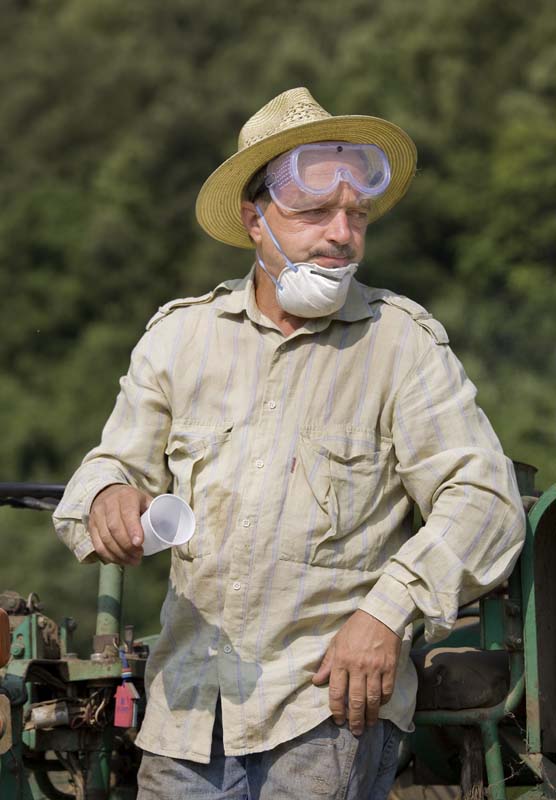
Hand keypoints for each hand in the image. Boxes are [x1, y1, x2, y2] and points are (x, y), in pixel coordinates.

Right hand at [88, 484, 151, 565]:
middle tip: (139, 556)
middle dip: (127, 546)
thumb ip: (156, 513)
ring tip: (132, 561)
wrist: (107, 493)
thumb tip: (175, 535)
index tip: (140, 544)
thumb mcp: (145, 500)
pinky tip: (119, 561)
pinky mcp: (91, 526)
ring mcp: (98, 515)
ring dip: (119, 554)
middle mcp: (109, 504)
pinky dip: (108, 556)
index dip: (133, 529)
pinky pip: (97, 544)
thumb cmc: (133, 501)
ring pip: (105, 539)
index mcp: (126, 496)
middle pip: (115, 529)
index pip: (128, 513)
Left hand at [312, 610, 400, 735]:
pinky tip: (380, 707)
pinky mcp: (390, 668)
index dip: (337, 709)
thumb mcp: (337, 642)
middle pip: (356, 700)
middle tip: (355, 731)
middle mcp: (358, 666)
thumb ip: (328, 663)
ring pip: (373, 699)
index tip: (338, 720)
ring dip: (370, 716)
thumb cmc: (356, 628)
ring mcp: (376, 668)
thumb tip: (316, 681)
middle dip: (354, 719)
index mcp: (342, 660)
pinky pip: (387, 691)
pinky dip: (383, 702)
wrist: (380, 615)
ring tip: (368, 725)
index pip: (337, 692)